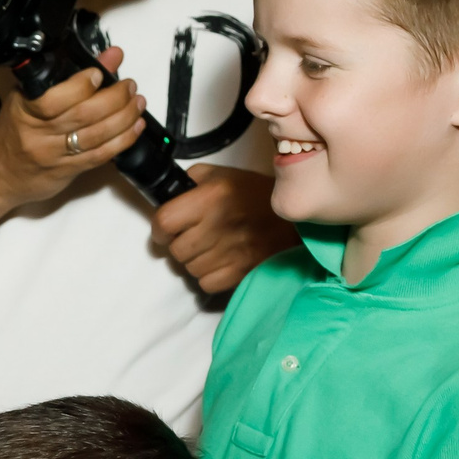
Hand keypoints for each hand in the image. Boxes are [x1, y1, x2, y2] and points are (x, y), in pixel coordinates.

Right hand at [0, 47, 146, 210]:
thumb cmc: (13, 134)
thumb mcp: (28, 100)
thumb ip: (67, 79)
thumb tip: (106, 58)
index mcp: (25, 111)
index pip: (54, 99)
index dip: (82, 85)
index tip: (99, 73)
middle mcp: (38, 135)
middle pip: (83, 115)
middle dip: (115, 98)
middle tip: (129, 86)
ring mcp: (53, 156)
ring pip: (96, 136)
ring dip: (124, 117)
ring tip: (137, 103)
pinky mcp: (66, 172)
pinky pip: (100, 156)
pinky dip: (122, 140)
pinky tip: (135, 127)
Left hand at [150, 164, 297, 294]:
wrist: (297, 217)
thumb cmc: (256, 195)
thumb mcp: (223, 175)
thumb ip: (191, 181)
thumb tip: (166, 198)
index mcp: (212, 196)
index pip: (164, 222)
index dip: (160, 229)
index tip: (166, 230)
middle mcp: (219, 224)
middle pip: (176, 250)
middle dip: (180, 245)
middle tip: (196, 236)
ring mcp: (231, 251)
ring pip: (189, 269)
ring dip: (196, 261)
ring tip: (214, 246)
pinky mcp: (241, 272)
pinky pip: (206, 284)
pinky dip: (210, 276)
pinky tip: (223, 261)